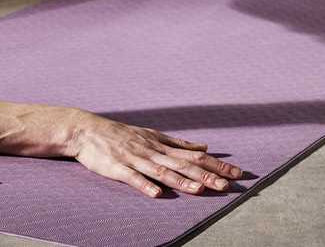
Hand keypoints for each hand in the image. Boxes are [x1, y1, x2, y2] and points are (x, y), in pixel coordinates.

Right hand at [67, 114, 245, 196]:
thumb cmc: (121, 134)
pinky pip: (132, 178)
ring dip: (181, 181)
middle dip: (206, 175)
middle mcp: (152, 152)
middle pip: (183, 165)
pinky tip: (156, 195)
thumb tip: (205, 146)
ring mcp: (135, 160)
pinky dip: (144, 186)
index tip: (237, 173)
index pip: (195, 156)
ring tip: (199, 190)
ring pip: (161, 172)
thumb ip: (179, 143)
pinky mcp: (118, 168)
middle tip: (227, 185)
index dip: (216, 165)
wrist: (87, 130)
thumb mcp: (153, 135)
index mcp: (162, 146)